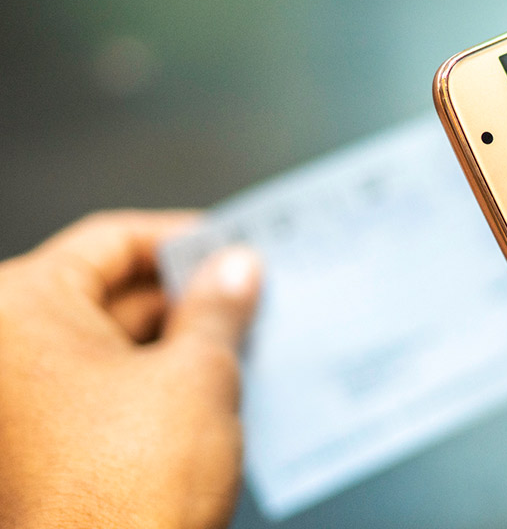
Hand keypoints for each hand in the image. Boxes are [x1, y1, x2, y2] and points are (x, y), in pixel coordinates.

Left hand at [0, 211, 260, 528]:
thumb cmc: (122, 497)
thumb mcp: (198, 375)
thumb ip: (219, 307)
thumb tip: (236, 269)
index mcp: (21, 311)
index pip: (113, 240)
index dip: (184, 238)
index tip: (232, 244)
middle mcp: (5, 352)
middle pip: (111, 291)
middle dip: (189, 294)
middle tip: (252, 293)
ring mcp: (22, 403)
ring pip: (113, 342)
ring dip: (180, 339)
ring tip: (245, 342)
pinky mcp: (44, 446)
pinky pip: (107, 387)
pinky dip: (158, 380)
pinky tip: (215, 387)